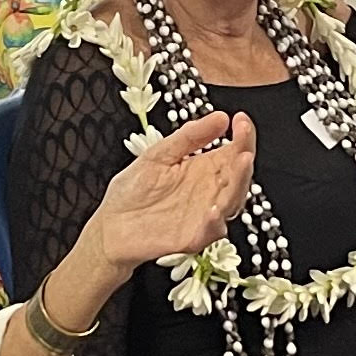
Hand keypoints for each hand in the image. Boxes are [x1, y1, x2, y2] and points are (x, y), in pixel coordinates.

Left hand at [84, 111, 253, 271]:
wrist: (110, 226)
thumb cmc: (133, 192)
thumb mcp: (159, 154)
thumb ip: (189, 136)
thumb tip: (220, 117)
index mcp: (204, 170)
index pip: (233, 152)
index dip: (242, 136)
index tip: (241, 120)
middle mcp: (210, 192)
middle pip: (239, 176)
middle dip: (245, 158)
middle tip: (243, 144)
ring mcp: (204, 216)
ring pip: (232, 202)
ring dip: (239, 185)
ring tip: (241, 163)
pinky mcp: (193, 238)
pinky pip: (211, 232)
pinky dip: (215, 222)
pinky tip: (214, 209)